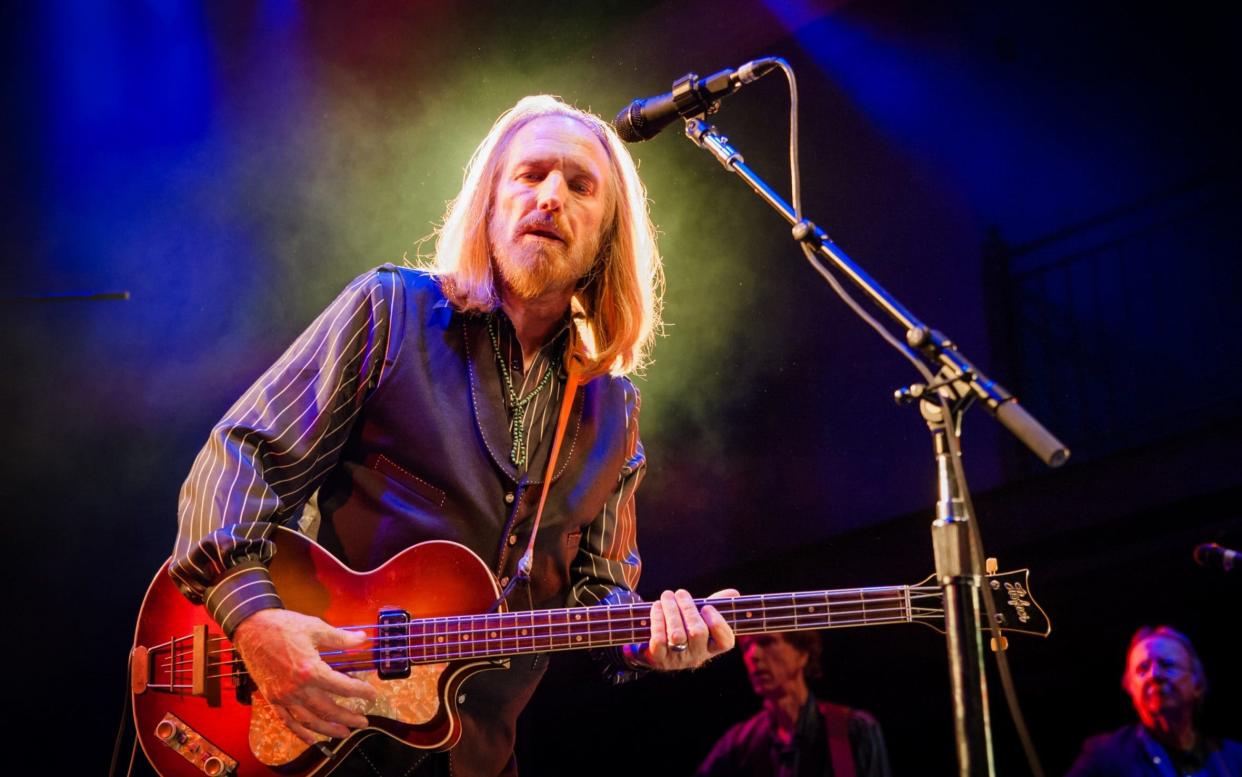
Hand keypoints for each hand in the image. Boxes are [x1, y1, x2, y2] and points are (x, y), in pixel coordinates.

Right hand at [232, 609, 378, 743]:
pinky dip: (301, 733)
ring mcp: (283, 696)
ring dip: (329, 729)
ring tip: (345, 733)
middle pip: (328, 709)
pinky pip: (288, 721)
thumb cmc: (283, 626)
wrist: (252, 629)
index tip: (372, 694)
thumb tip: (363, 640)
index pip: (342, 687)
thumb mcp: (316, 627)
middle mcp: (296, 688)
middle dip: (348, 717)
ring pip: (309, 720)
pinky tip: (313, 738)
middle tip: (363, 720)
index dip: (361, 692)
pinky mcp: (272, 698)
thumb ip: (341, 638)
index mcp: (310, 669)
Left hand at [645, 588, 739, 670]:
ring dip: (671, 611)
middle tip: (680, 593)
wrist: (653, 646)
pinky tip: (656, 607)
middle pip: (698, 632)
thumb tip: (734, 594)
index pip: (725, 642)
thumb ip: (716, 604)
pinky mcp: (658, 659)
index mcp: (711, 647)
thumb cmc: (682, 626)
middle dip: (688, 608)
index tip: (707, 607)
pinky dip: (657, 620)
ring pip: (677, 636)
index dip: (718, 624)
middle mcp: (696, 655)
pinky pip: (659, 641)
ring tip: (667, 596)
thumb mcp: (699, 617)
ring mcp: (676, 660)